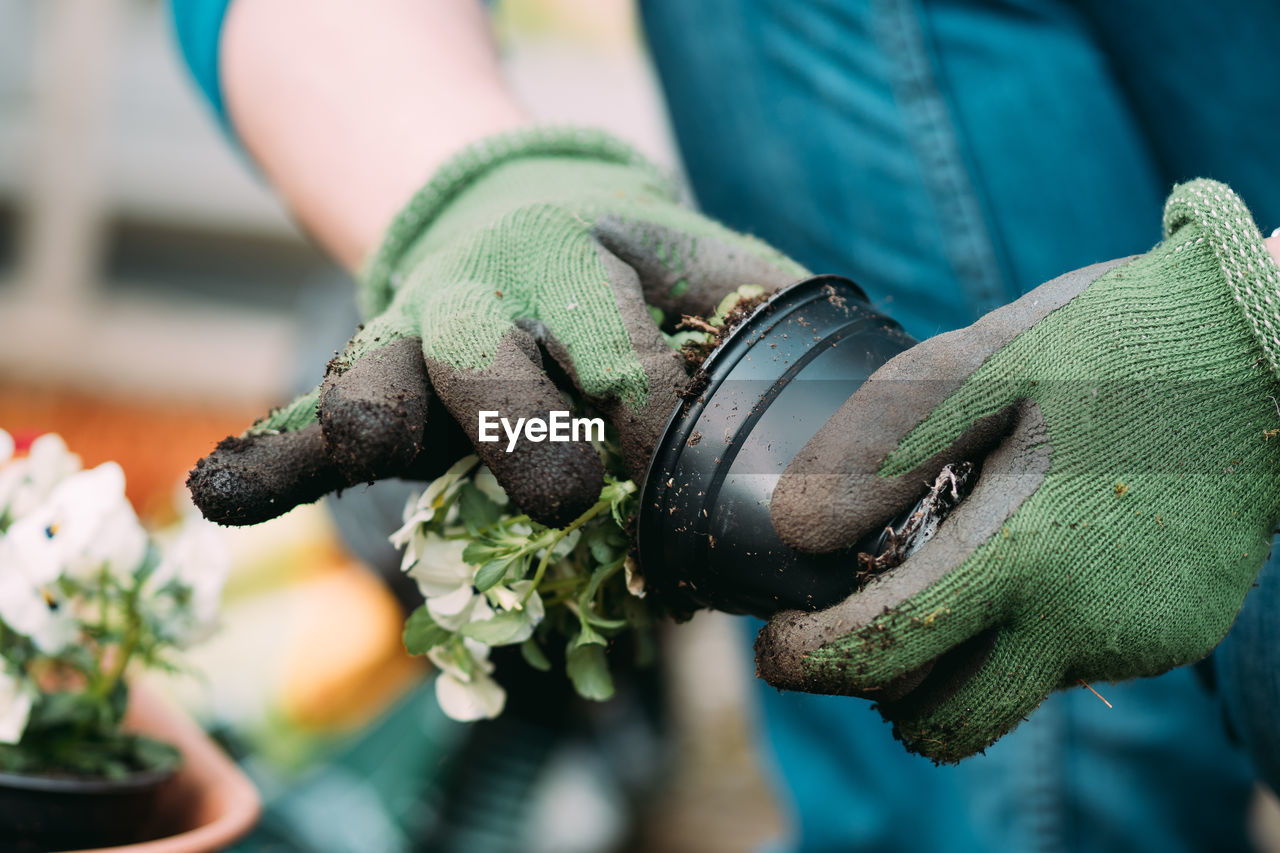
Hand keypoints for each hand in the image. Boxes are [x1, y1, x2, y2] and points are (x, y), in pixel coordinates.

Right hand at [188, 128, 803, 527]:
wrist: (511, 210)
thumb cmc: (625, 269)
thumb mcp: (697, 261)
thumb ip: (759, 308)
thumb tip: (859, 385)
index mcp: (585, 264)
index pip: (624, 345)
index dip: (652, 409)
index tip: (671, 465)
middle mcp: (491, 296)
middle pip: (497, 361)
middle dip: (525, 423)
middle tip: (562, 490)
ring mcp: (415, 337)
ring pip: (385, 375)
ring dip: (378, 408)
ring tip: (367, 430)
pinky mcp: (364, 380)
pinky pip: (300, 421)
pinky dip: (267, 460)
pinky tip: (226, 497)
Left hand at [756, 180, 1279, 761]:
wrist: (1269, 350)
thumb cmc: (1116, 339)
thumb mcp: (984, 362)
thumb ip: (880, 448)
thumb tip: (790, 529)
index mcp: (1023, 553)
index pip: (882, 651)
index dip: (806, 659)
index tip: (775, 641)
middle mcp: (1082, 622)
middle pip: (942, 724)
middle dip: (878, 690)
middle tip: (857, 621)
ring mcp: (1134, 640)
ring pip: (1004, 697)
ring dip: (954, 664)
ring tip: (947, 573)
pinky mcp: (1171, 637)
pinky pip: (1067, 665)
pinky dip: (1023, 635)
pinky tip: (1030, 555)